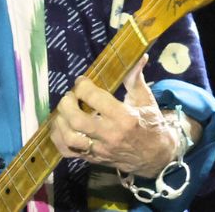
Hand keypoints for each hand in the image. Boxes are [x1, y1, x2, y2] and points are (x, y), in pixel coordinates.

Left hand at [49, 55, 178, 176]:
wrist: (156, 157)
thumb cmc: (151, 125)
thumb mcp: (146, 100)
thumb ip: (136, 78)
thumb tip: (139, 56)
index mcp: (124, 117)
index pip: (94, 98)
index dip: (82, 85)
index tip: (81, 81)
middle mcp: (110, 134)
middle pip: (76, 119)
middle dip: (66, 103)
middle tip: (69, 96)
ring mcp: (100, 149)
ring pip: (69, 138)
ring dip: (61, 122)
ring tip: (64, 112)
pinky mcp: (94, 159)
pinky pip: (69, 152)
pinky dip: (59, 139)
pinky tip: (62, 127)